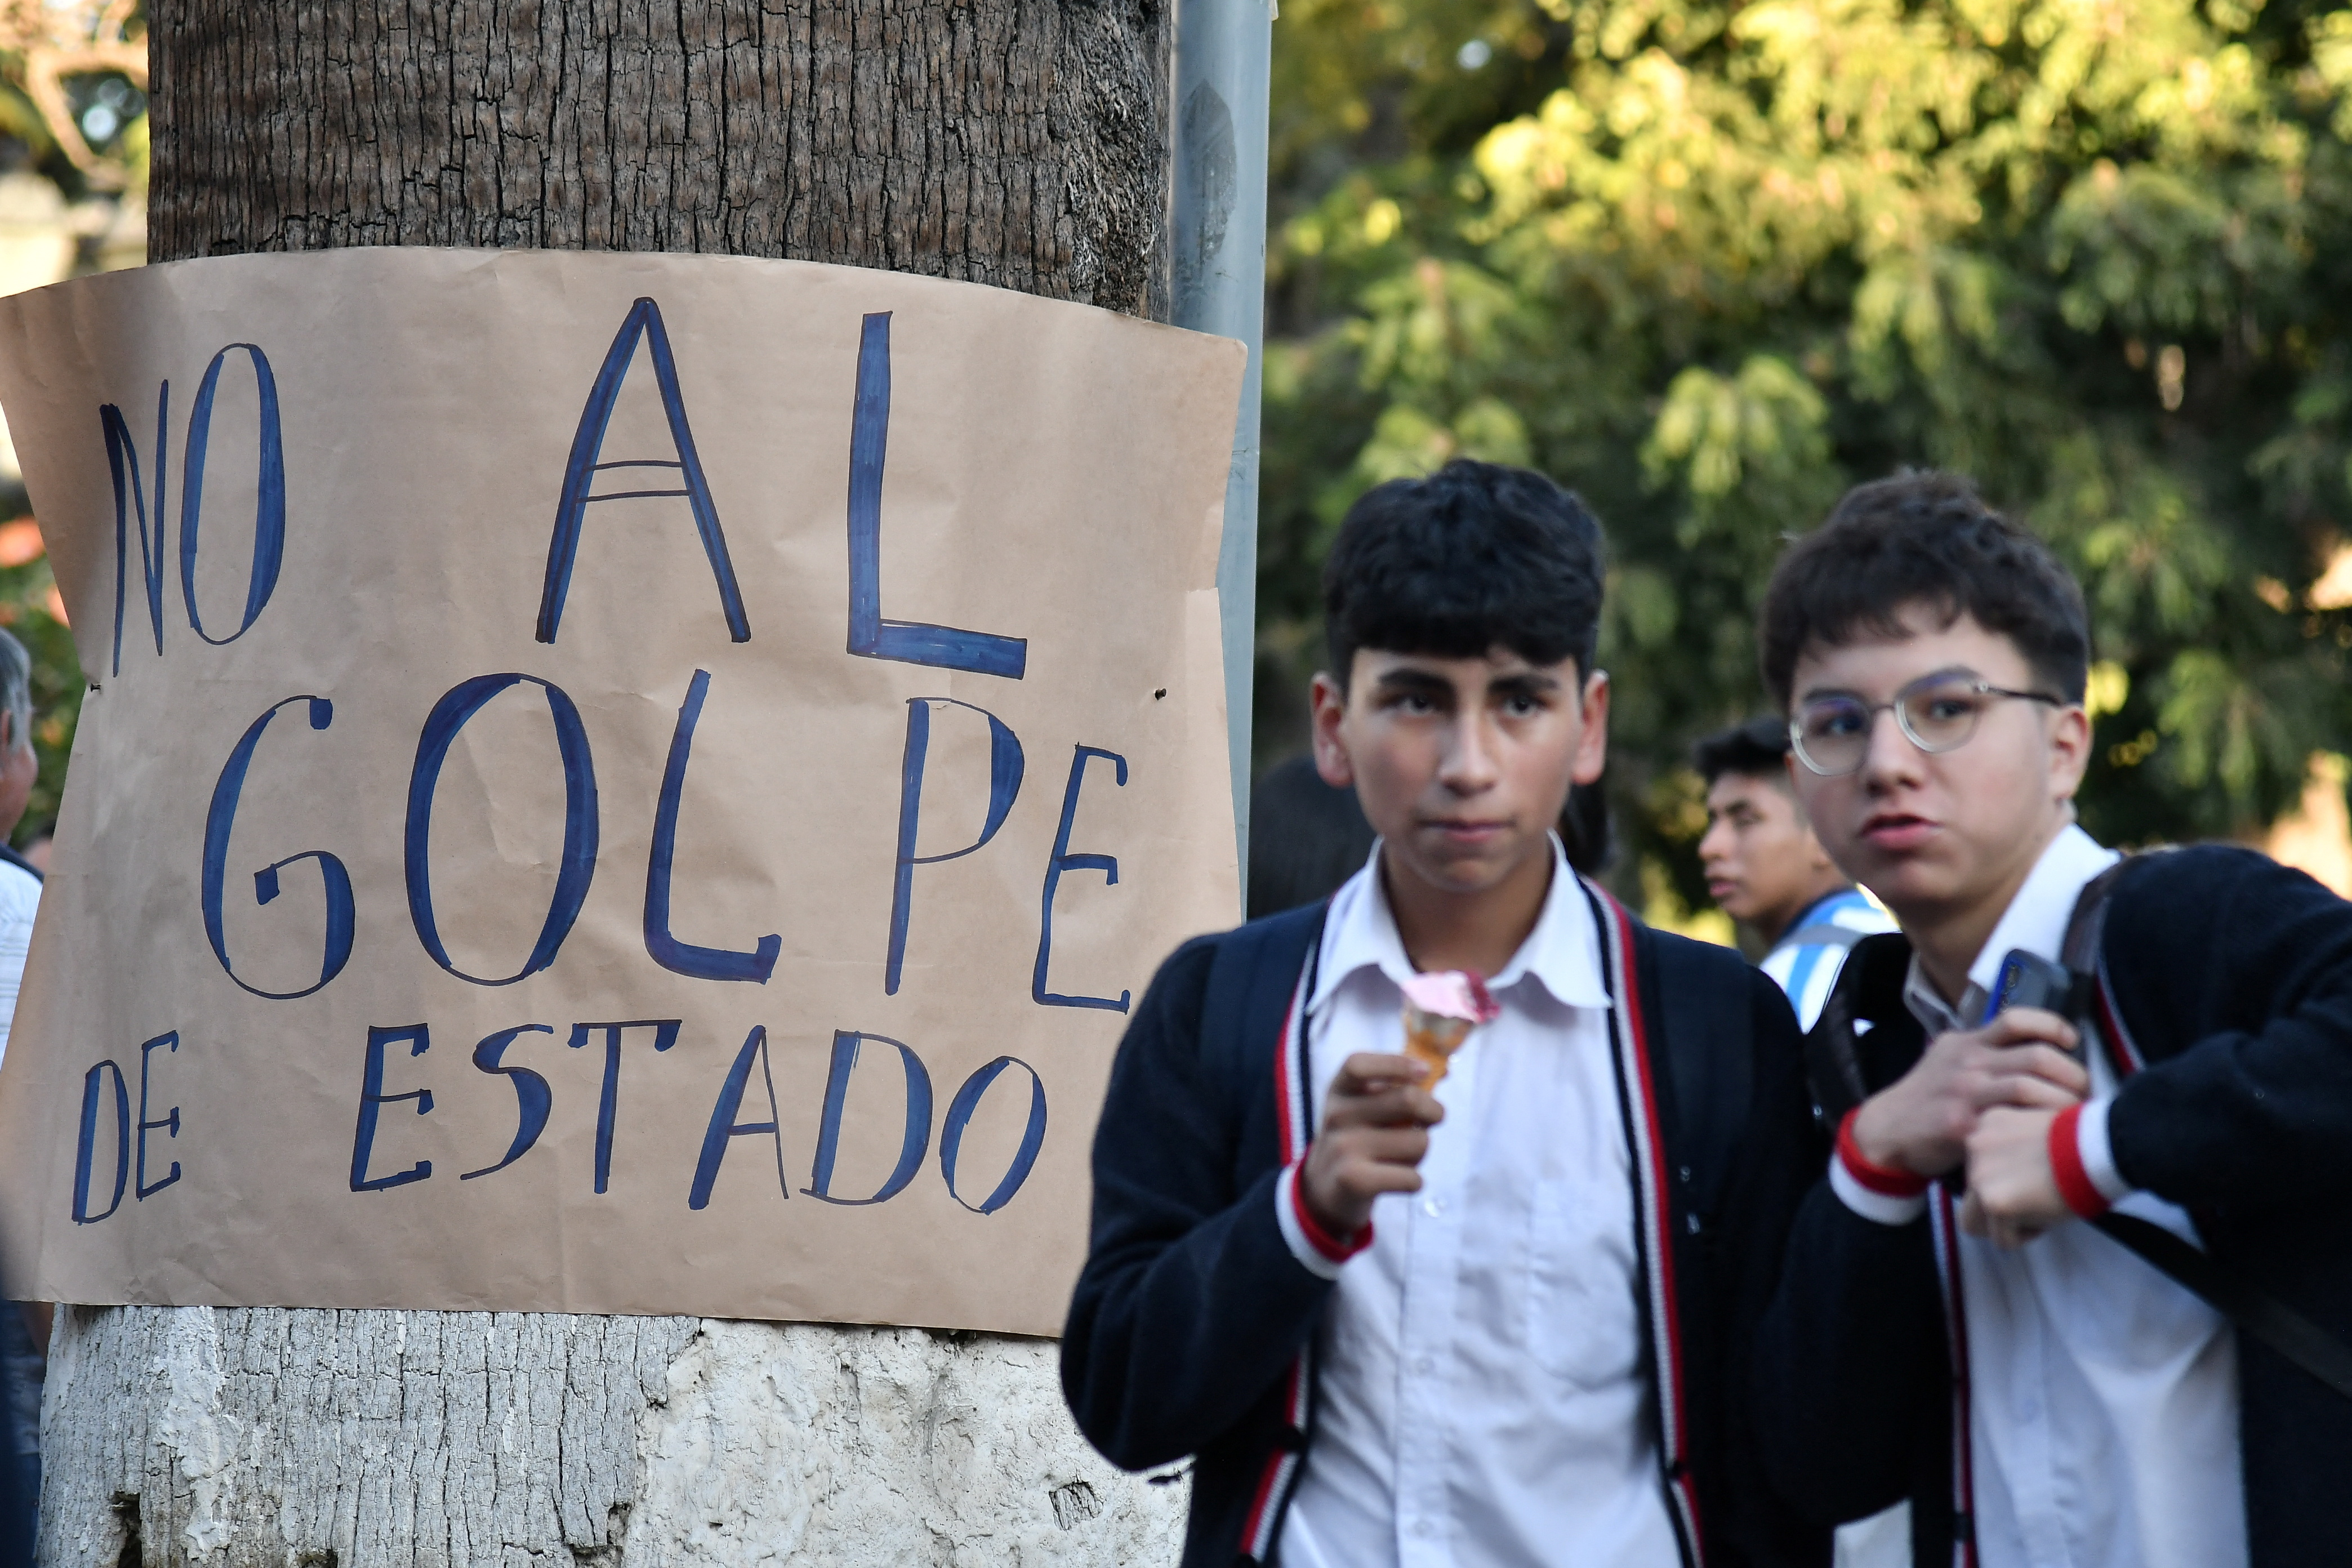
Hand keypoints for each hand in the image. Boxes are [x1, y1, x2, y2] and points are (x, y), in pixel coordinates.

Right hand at [1300, 1052, 1442, 1241]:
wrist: (1324, 1189)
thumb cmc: (1358, 1139)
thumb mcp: (1360, 1106)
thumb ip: (1390, 1088)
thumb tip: (1431, 1072)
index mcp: (1339, 1090)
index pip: (1358, 1065)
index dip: (1396, 1063)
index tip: (1424, 1071)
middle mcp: (1337, 1116)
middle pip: (1408, 1099)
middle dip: (1433, 1111)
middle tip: (1430, 1121)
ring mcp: (1344, 1148)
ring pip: (1418, 1142)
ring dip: (1420, 1152)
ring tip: (1401, 1156)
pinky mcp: (1354, 1182)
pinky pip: (1412, 1178)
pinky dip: (1415, 1182)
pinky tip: (1397, 1179)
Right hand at [1850, 1007, 2086, 1179]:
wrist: (1887, 1130)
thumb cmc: (1927, 1098)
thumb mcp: (1947, 1060)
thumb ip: (1984, 1052)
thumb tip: (2036, 1049)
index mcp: (1966, 1043)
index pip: (2016, 1019)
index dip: (2052, 1026)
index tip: (2071, 1041)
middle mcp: (1967, 1062)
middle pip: (2036, 1055)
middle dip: (2072, 1073)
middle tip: (2084, 1091)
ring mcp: (1965, 1092)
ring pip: (2029, 1086)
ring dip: (2063, 1101)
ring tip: (2074, 1115)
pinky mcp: (1963, 1124)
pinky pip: (2013, 1120)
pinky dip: (2039, 1125)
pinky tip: (2051, 1135)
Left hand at [1960, 1106, 2071, 1245]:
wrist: (2100, 1147)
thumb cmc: (2083, 1142)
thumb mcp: (2036, 1133)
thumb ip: (2012, 1152)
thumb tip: (2009, 1181)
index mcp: (1985, 1124)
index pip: (1976, 1167)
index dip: (2007, 1182)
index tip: (2036, 1177)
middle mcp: (1973, 1145)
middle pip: (1970, 1196)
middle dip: (2000, 1207)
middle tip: (2038, 1200)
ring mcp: (1980, 1174)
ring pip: (1977, 1222)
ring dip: (2008, 1224)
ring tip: (2043, 1207)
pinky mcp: (1993, 1201)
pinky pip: (2002, 1239)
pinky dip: (2027, 1235)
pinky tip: (2048, 1214)